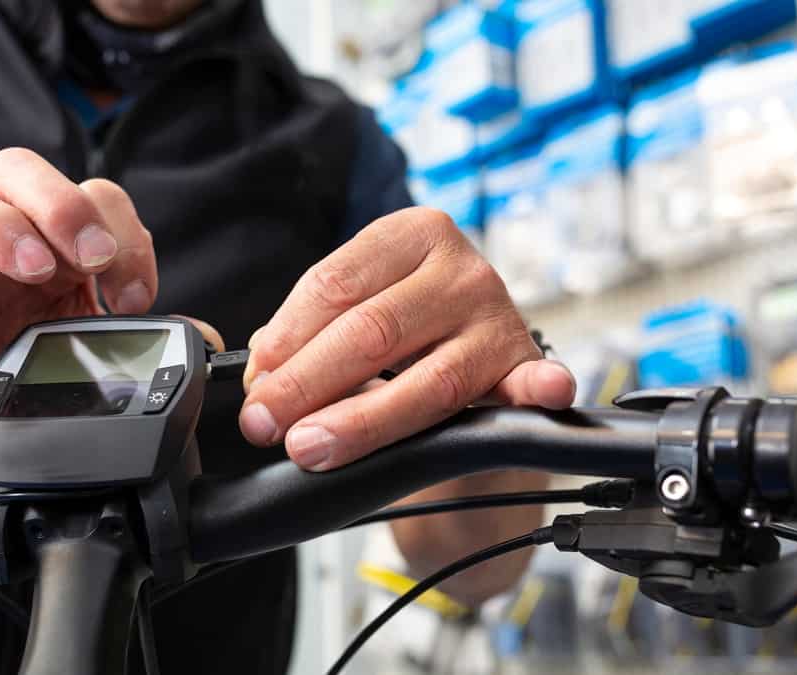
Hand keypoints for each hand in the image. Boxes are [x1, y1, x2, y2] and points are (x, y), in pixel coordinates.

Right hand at [0, 148, 158, 473]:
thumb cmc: (34, 382)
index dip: (121, 230)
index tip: (135, 294)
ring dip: (0, 224)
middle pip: (16, 169)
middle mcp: (1, 242)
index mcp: (56, 243)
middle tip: (91, 258)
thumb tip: (205, 338)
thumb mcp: (98, 355)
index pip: (91, 195)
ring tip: (34, 269)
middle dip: (61, 204)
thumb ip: (145, 337)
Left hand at [239, 207, 575, 470]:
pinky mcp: (527, 367)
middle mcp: (460, 268)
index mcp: (410, 234)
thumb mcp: (357, 314)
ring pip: (427, 379)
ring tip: (311, 446)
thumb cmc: (404, 335)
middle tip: (264, 424)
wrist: (477, 360)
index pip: (333, 284)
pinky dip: (536, 389)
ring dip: (362, 420)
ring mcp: (498, 317)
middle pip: (370, 329)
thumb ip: (310, 335)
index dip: (285, 339)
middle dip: (306, 384)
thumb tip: (262, 377)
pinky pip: (529, 383)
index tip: (254, 382)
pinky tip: (542, 392)